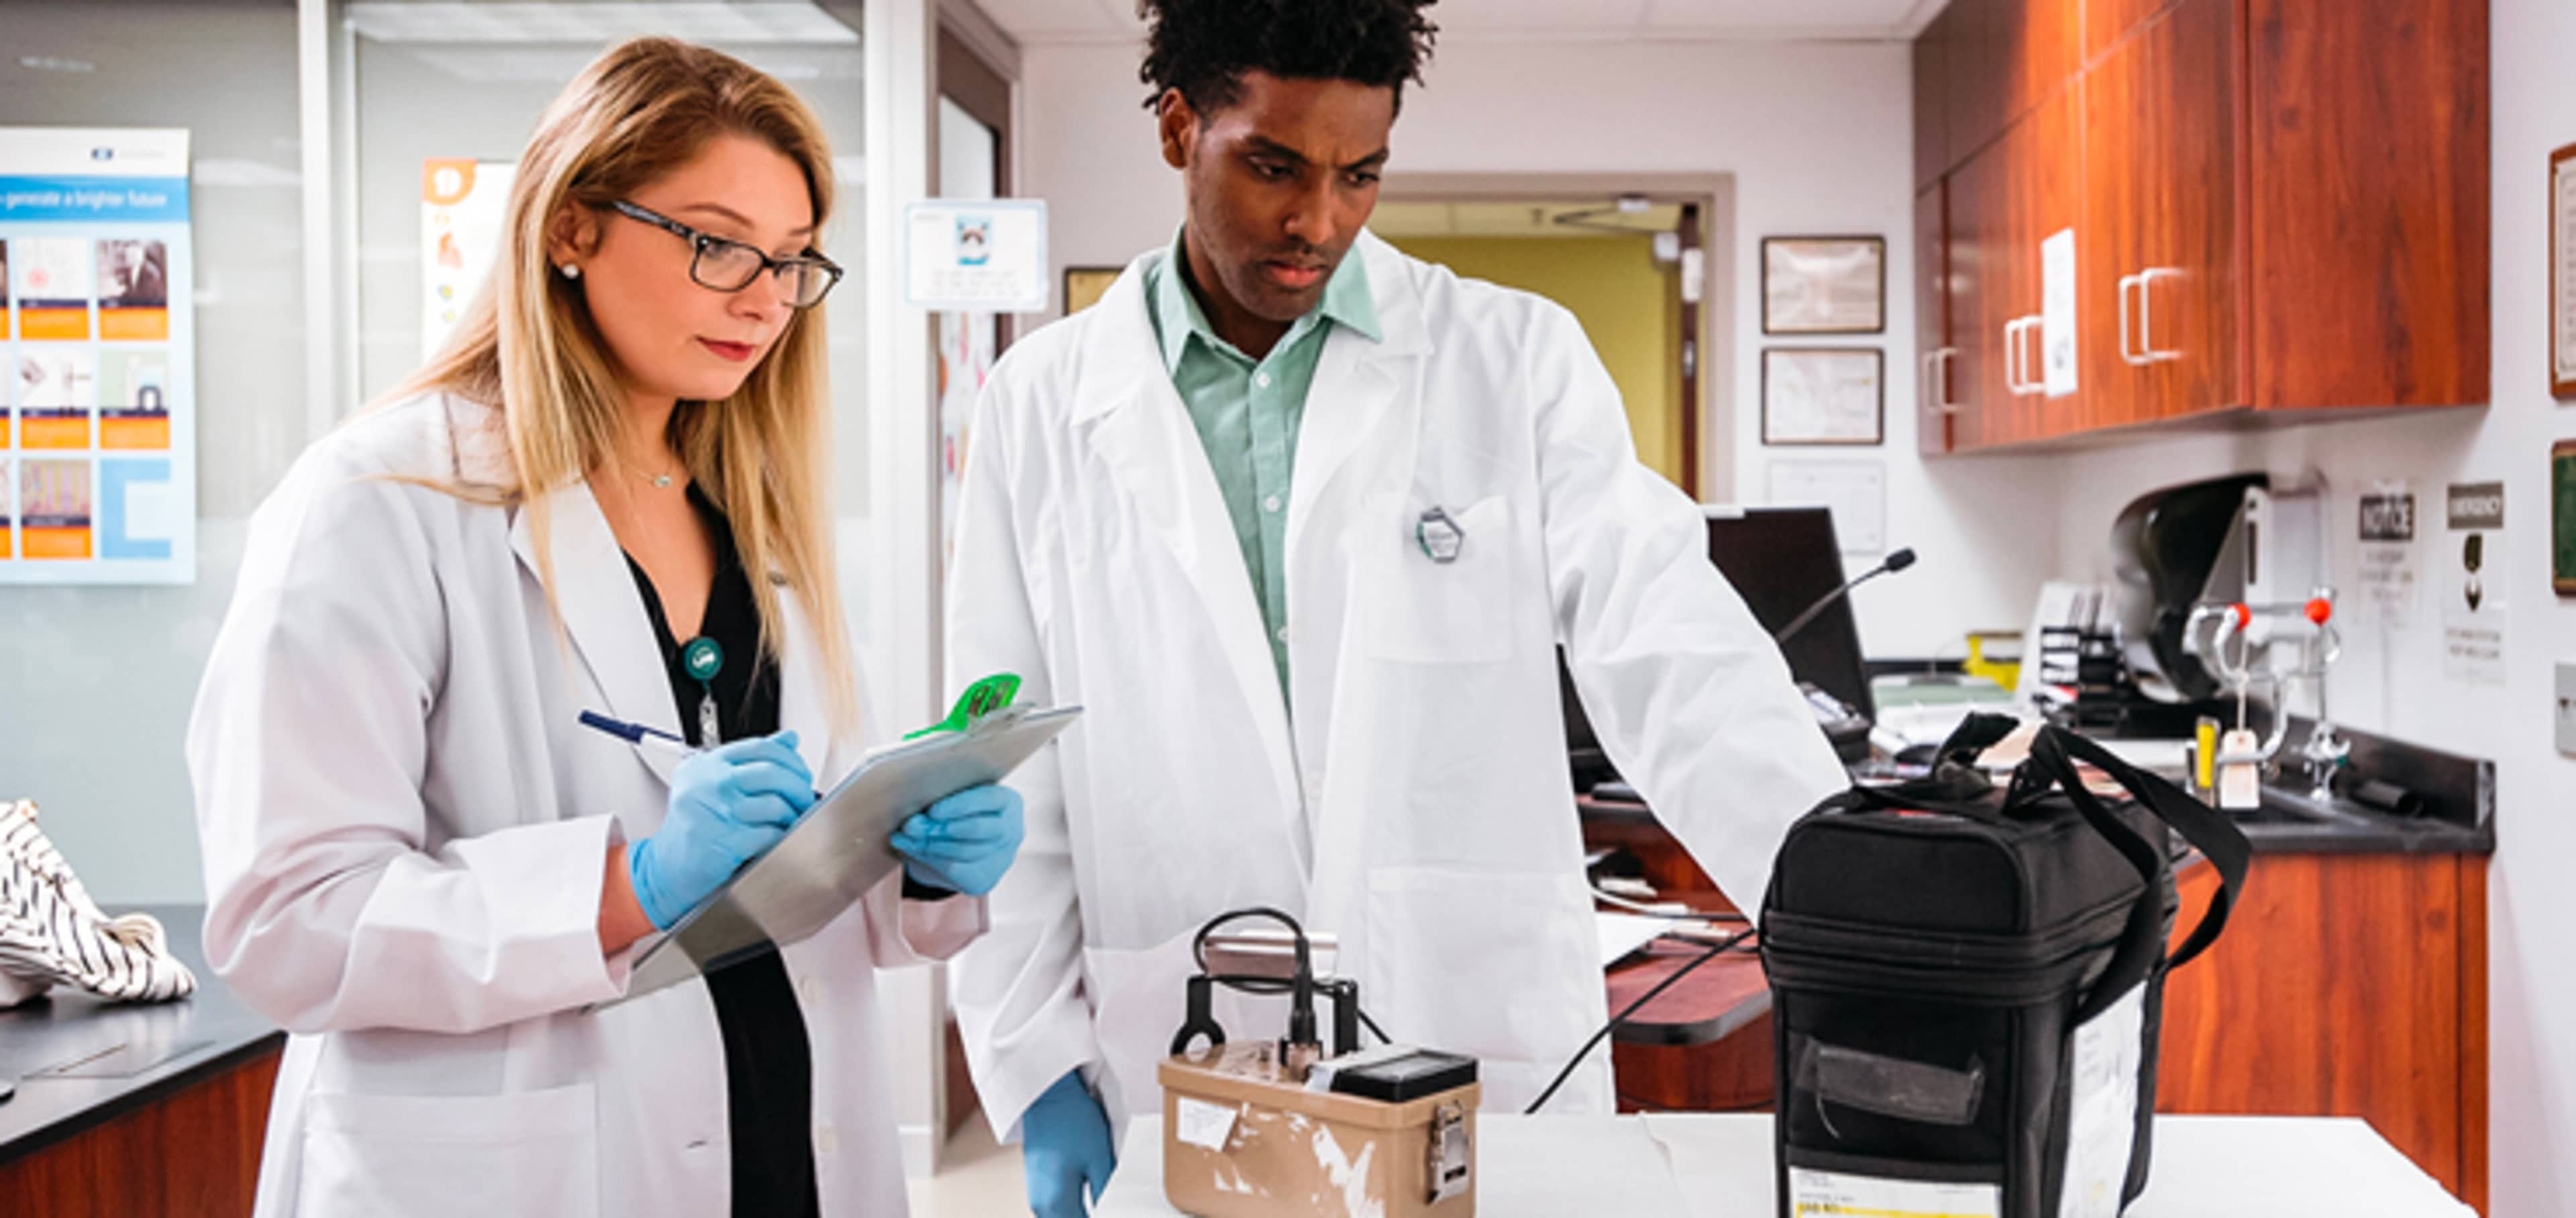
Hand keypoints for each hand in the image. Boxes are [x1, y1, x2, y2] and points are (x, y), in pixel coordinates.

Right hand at [627, 733, 815, 928]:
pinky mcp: (726, 842)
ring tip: (793, 819)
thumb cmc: (693, 826)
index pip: (761, 748)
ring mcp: (717, 812)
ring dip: (793, 814)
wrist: (667, 867)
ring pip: (776, 804)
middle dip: (798, 786)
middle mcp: (709, 784)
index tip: (800, 772)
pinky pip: (771, 833)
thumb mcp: (713, 783)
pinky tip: (780, 836)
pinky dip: (782, 835)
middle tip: (805, 797)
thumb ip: (749, 760)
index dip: (790, 759)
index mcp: (706, 765)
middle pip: (773, 773)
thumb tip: (789, 739)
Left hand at [889, 783, 1023, 896]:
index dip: (960, 805)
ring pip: (964, 851)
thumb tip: (913, 824)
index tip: (932, 810)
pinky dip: (929, 858)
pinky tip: (911, 848)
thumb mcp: (953, 800)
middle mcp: (1012, 831)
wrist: (960, 845)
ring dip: (930, 843)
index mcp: (1009, 802)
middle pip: (978, 829)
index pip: (989, 800)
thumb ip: (939, 804)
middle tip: (912, 825)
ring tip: (905, 836)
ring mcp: (1002, 858)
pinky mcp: (985, 880)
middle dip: (941, 827)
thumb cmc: (957, 812)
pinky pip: (955, 869)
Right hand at [1020, 1069, 1114, 1216]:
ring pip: (1064, 1217)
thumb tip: (1110, 1212)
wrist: (1048, 1094)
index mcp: (1056, 1205)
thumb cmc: (1071, 1121)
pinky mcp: (1038, 1183)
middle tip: (1111, 1207)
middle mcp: (1041, 1205)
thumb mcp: (1100, 1161)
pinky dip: (1074, 1207)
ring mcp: (1037, 1194)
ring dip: (1083, 1214)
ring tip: (1104, 1202)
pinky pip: (1058, 1207)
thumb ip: (1104, 1194)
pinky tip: (1091, 1197)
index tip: (1121, 1214)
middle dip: (1091, 1217)